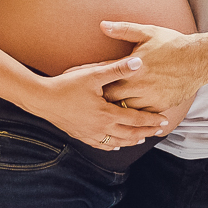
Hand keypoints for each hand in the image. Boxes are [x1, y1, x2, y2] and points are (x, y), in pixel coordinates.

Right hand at [29, 56, 170, 149]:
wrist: (42, 100)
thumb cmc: (67, 85)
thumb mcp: (93, 74)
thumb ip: (117, 69)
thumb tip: (140, 62)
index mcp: (107, 113)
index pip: (136, 119)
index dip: (151, 120)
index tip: (165, 120)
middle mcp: (101, 127)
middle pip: (130, 133)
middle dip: (146, 132)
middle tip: (159, 131)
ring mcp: (90, 134)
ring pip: (117, 141)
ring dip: (132, 139)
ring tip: (142, 138)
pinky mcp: (80, 135)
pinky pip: (101, 144)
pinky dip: (113, 145)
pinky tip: (116, 144)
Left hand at [99, 22, 207, 111]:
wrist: (199, 60)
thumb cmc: (173, 44)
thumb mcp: (147, 32)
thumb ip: (123, 30)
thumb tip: (103, 25)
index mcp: (133, 67)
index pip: (105, 77)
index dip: (95, 79)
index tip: (89, 79)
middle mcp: (140, 85)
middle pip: (111, 97)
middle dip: (103, 96)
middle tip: (96, 94)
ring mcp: (150, 98)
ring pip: (125, 109)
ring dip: (118, 106)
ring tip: (111, 103)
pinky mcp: (160, 106)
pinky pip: (142, 114)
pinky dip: (135, 112)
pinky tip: (130, 108)